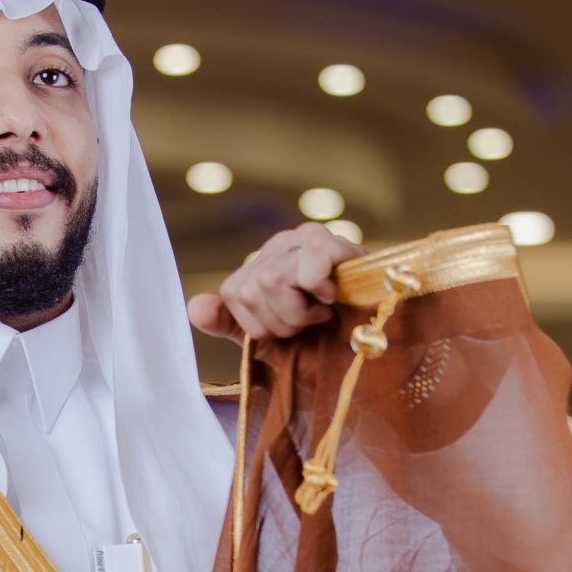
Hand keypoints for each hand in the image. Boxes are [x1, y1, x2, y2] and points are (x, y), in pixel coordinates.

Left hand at [186, 222, 344, 342]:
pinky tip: (331, 297)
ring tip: (322, 310)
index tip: (290, 327)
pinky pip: (308, 267)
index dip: (259, 325)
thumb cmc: (324, 332)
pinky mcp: (335, 242)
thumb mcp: (269, 333)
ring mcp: (306, 238)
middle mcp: (279, 244)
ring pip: (272, 282)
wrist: (377, 327)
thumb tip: (194, 308)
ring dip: (300, 312)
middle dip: (281, 322)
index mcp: (260, 264)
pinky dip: (316, 290)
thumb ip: (228, 322)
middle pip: (251, 290)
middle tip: (309, 320)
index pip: (233, 295)